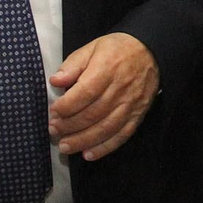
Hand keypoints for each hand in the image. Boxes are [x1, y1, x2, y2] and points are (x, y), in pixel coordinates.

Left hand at [48, 32, 158, 160]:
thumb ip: (72, 65)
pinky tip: (88, 154)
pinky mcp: (138, 115)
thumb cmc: (116, 50)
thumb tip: (55, 81)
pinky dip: (104, 147)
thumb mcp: (91, 48)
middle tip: (53, 131)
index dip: (67, 106)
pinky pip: (121, 135)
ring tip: (65, 147)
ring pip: (105, 128)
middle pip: (93, 114)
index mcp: (106, 69)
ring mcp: (130, 105)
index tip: (53, 112)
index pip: (85, 93)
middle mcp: (120, 89)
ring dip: (83, 141)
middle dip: (70, 126)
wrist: (150, 52)